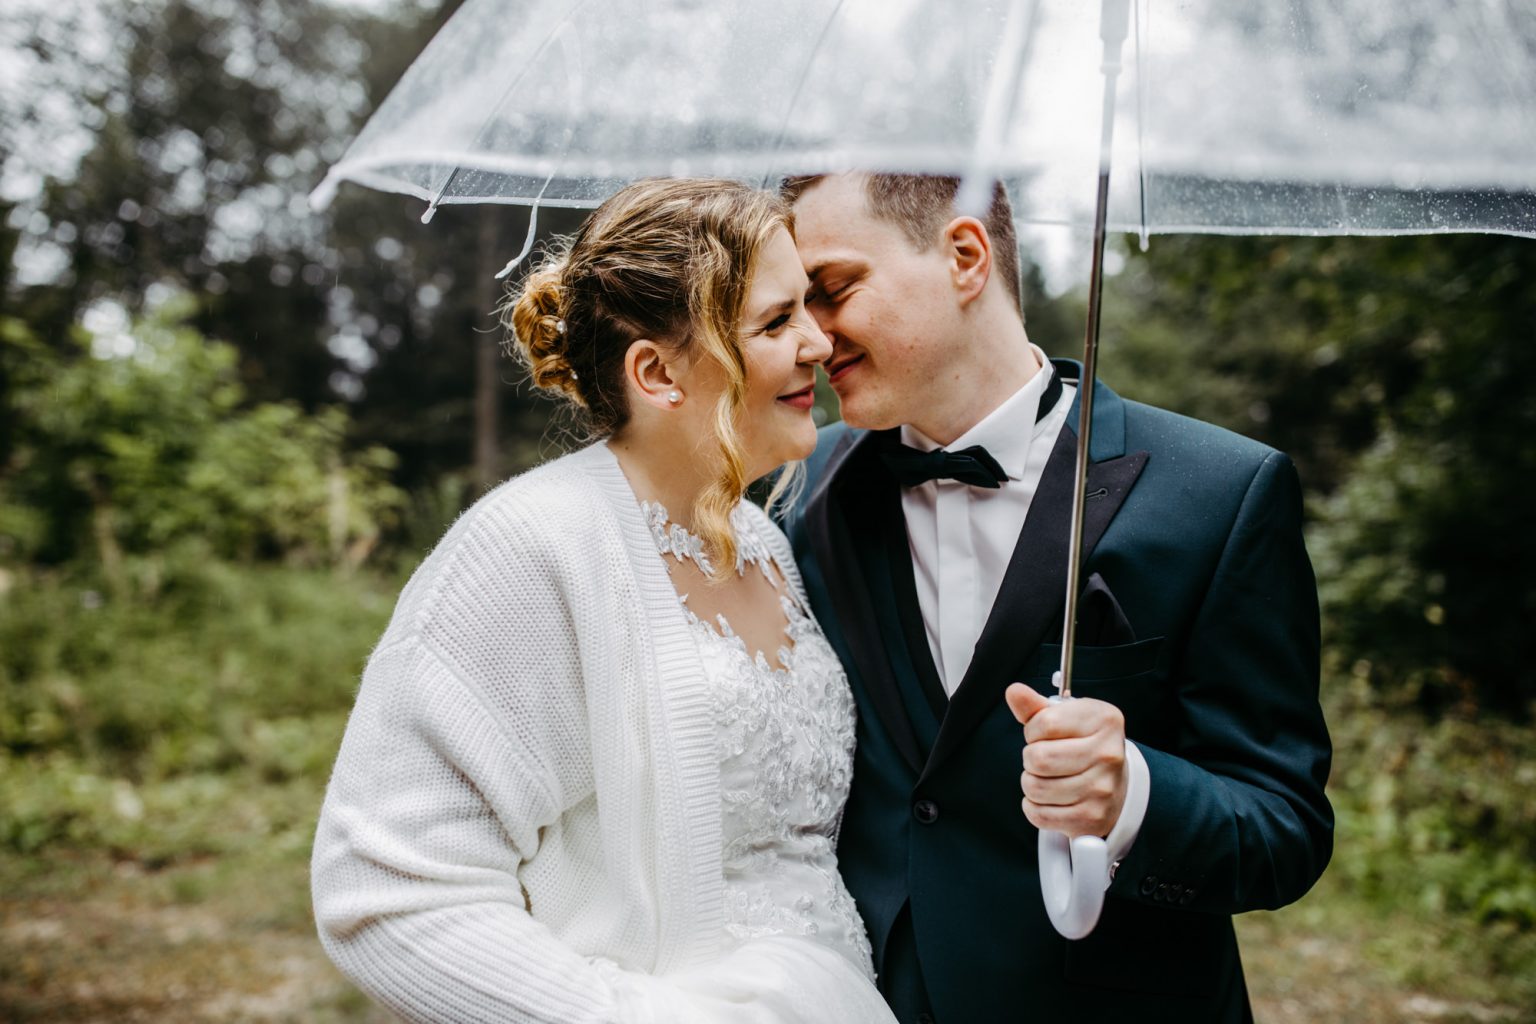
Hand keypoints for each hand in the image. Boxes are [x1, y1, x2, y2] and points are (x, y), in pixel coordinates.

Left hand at [1004, 682, 1128, 838]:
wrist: (1116, 786)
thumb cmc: (1083, 746)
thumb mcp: (1064, 718)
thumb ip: (1036, 706)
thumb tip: (1014, 691)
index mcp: (1104, 719)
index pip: (1045, 723)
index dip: (1033, 731)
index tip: (1042, 736)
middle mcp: (1108, 754)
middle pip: (1038, 758)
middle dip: (1031, 759)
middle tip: (1044, 760)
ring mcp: (1103, 789)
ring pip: (1035, 788)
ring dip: (1032, 784)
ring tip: (1048, 779)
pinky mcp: (1092, 818)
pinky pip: (1040, 814)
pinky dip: (1035, 808)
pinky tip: (1051, 799)